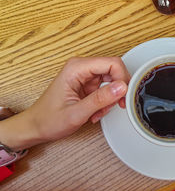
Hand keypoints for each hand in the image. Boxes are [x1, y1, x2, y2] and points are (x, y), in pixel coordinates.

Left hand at [0, 57, 130, 149]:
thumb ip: (101, 99)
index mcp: (76, 68)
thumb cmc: (48, 120)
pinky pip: (106, 89)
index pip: (112, 63)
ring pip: (112, 81)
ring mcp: (85, 76)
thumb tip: (122, 87)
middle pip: (114, 70)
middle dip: (118, 90)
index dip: (122, 79)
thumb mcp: (76, 113)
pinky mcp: (87, 84)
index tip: (124, 95)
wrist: (35, 127)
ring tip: (99, 111)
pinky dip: (105, 102)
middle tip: (116, 105)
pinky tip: (95, 112)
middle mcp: (81, 68)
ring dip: (110, 99)